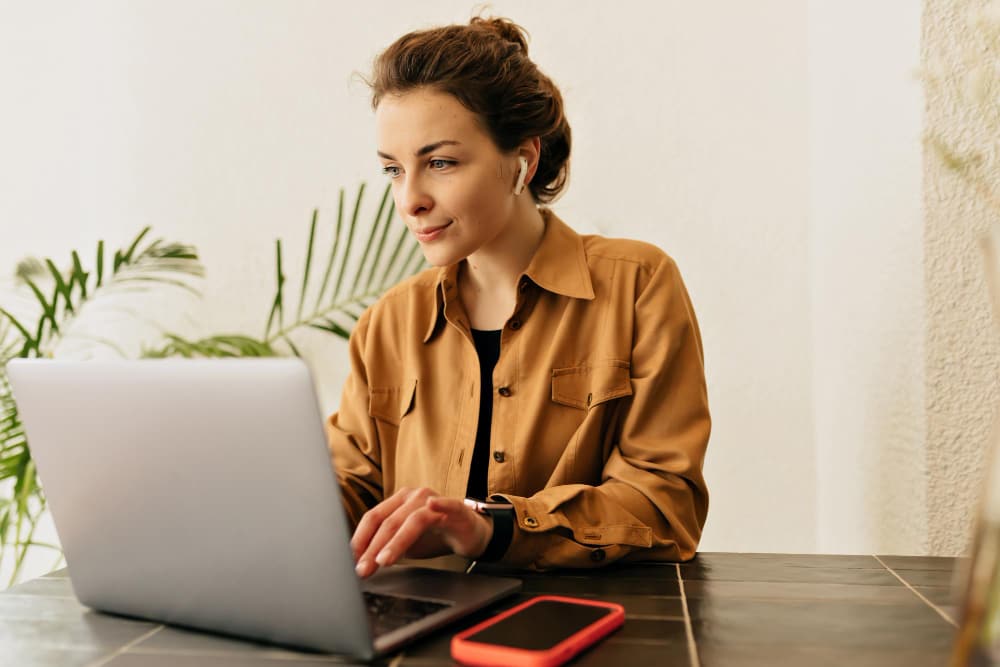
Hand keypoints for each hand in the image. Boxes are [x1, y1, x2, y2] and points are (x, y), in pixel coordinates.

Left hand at [351, 487, 493, 578]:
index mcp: (398, 501)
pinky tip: (433, 505)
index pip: (373, 518)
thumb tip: (361, 564)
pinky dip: (440, 504)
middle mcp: (414, 496)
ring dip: (396, 541)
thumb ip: (386, 548)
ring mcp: (435, 500)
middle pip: (389, 521)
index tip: (349, 560)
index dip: (360, 539)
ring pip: (412, 519)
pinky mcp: (457, 508)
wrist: (469, 534)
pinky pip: (448, 504)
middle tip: (363, 569)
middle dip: (373, 548)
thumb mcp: (405, 544)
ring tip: (384, 560)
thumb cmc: (435, 536)